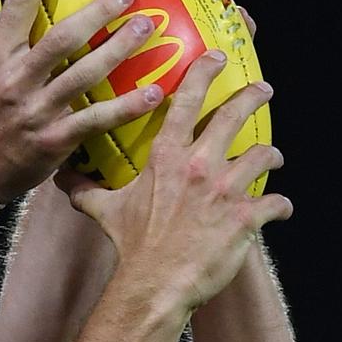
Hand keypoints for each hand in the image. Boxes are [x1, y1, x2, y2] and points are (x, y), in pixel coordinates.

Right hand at [0, 0, 163, 202]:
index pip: (19, 2)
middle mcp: (15, 80)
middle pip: (62, 38)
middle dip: (98, 11)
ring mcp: (36, 111)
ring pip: (84, 75)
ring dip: (119, 50)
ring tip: (146, 28)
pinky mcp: (54, 141)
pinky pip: (96, 120)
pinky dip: (126, 107)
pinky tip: (154, 93)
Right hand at [55, 51, 290, 308]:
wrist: (154, 283)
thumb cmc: (130, 245)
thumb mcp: (103, 211)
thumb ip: (85, 190)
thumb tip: (62, 179)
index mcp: (166, 158)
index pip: (187, 102)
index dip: (204, 74)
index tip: (217, 58)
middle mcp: (200, 166)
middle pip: (234, 116)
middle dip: (252, 97)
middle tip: (262, 89)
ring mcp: (227, 191)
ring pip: (263, 156)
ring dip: (269, 156)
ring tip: (270, 157)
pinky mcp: (247, 217)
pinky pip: (277, 203)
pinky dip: (280, 205)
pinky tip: (278, 209)